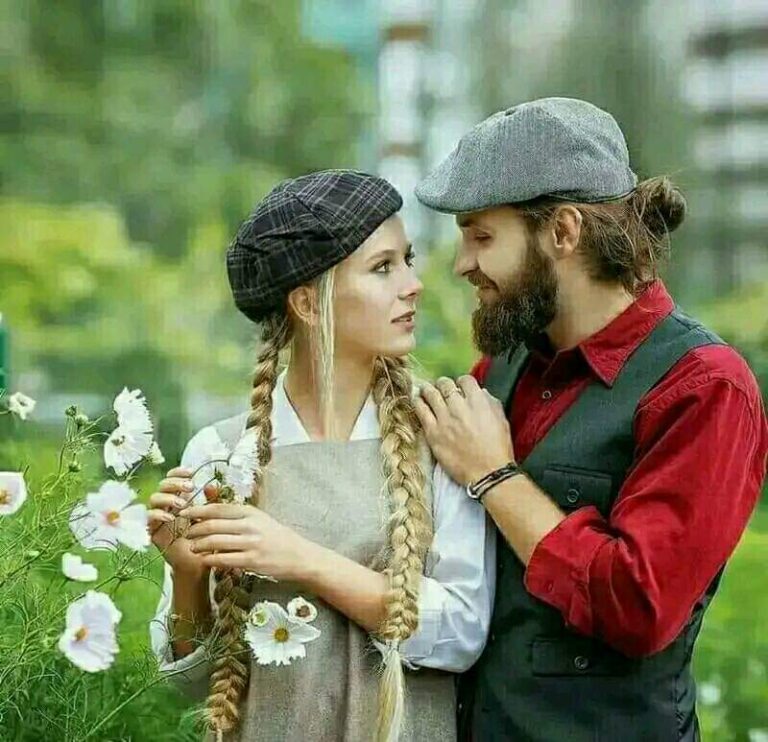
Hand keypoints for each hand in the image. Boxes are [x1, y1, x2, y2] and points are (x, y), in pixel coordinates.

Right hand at [147, 466, 215, 575]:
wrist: (198, 563)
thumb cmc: (205, 538)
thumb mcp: (211, 517)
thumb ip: (212, 501)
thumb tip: (211, 485)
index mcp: (180, 498)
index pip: (173, 479)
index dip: (178, 473)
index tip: (191, 472)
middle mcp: (167, 505)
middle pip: (162, 485)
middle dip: (175, 483)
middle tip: (190, 487)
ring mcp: (158, 517)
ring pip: (154, 498)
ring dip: (167, 498)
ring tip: (182, 504)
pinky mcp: (152, 531)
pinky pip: (148, 518)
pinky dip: (157, 514)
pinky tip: (170, 517)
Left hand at [179, 503, 311, 580]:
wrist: (298, 556)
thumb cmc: (276, 536)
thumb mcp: (259, 519)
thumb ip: (237, 514)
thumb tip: (210, 507)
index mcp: (250, 512)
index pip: (218, 508)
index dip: (197, 510)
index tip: (184, 513)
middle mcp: (250, 525)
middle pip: (212, 525)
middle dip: (194, 529)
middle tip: (186, 533)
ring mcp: (251, 544)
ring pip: (215, 543)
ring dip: (199, 545)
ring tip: (192, 548)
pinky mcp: (251, 561)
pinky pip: (223, 560)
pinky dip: (210, 560)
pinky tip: (204, 560)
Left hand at [414, 375, 513, 485]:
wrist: (488, 473)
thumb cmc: (498, 448)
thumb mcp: (501, 420)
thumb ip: (490, 403)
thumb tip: (481, 394)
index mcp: (478, 402)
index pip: (465, 380)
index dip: (461, 383)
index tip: (459, 388)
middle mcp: (459, 407)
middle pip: (445, 384)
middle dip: (443, 385)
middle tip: (441, 388)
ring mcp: (444, 419)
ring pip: (430, 394)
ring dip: (428, 390)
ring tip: (425, 390)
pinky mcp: (432, 432)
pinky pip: (420, 411)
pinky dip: (418, 402)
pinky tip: (417, 400)